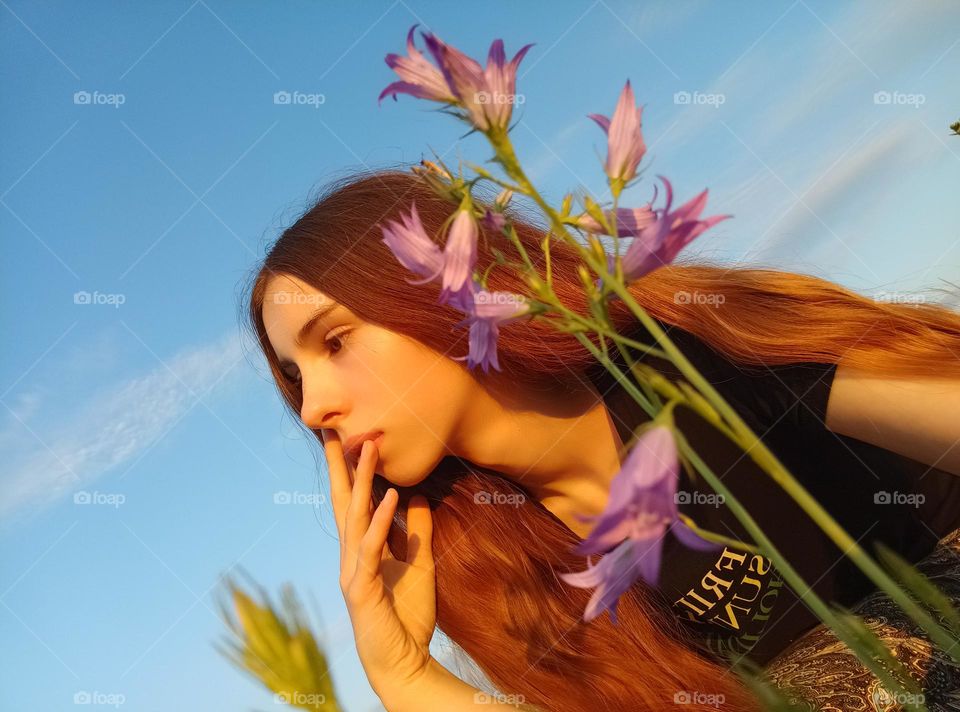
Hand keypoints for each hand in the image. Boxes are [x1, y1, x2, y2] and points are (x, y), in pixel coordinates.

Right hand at [321, 430, 437, 696]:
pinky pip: (372, 547)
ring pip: (356, 517)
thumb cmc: (406, 615)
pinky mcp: (362, 588)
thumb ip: (418, 532)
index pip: (353, 503)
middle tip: (336, 430)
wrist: (403, 661)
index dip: (350, 472)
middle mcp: (351, 555)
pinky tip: (389, 497)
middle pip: (345, 502)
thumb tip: (417, 497)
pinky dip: (381, 521)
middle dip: (343, 466)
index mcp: (362, 549)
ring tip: (368, 449)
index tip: (347, 439)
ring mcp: (353, 571)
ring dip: (363, 482)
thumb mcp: (419, 563)